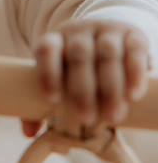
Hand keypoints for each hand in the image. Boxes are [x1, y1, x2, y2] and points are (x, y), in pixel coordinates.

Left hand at [22, 20, 149, 136]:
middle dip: (82, 89)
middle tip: (86, 119)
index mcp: (55, 40)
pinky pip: (134, 50)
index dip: (48, 72)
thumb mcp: (58, 77)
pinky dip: (134, 73)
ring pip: (107, 54)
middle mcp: (79, 32)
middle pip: (79, 55)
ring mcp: (105, 31)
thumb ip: (41, 102)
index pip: (46, 50)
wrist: (105, 37)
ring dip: (110, 88)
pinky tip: (133, 95)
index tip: (53, 100)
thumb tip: (29, 131)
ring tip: (112, 118)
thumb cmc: (75, 67)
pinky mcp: (131, 35)